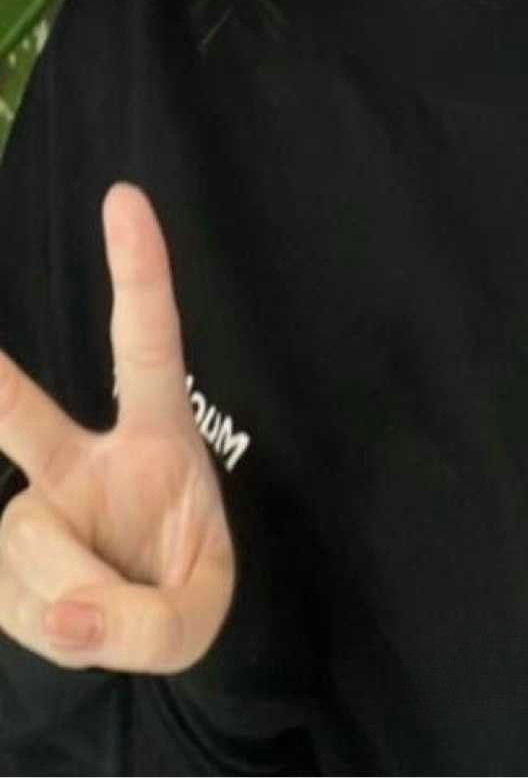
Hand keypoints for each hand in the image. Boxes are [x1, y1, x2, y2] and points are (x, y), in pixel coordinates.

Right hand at [0, 182, 234, 672]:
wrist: (136, 640)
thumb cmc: (178, 590)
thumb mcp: (198, 618)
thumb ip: (149, 622)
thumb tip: (67, 616)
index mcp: (156, 437)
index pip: (146, 344)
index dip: (139, 271)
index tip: (125, 197)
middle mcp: (82, 460)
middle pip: (23, 417)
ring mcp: (31, 506)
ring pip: (28, 545)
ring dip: (72, 603)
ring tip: (103, 614)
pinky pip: (10, 597)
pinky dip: (46, 628)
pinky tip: (65, 622)